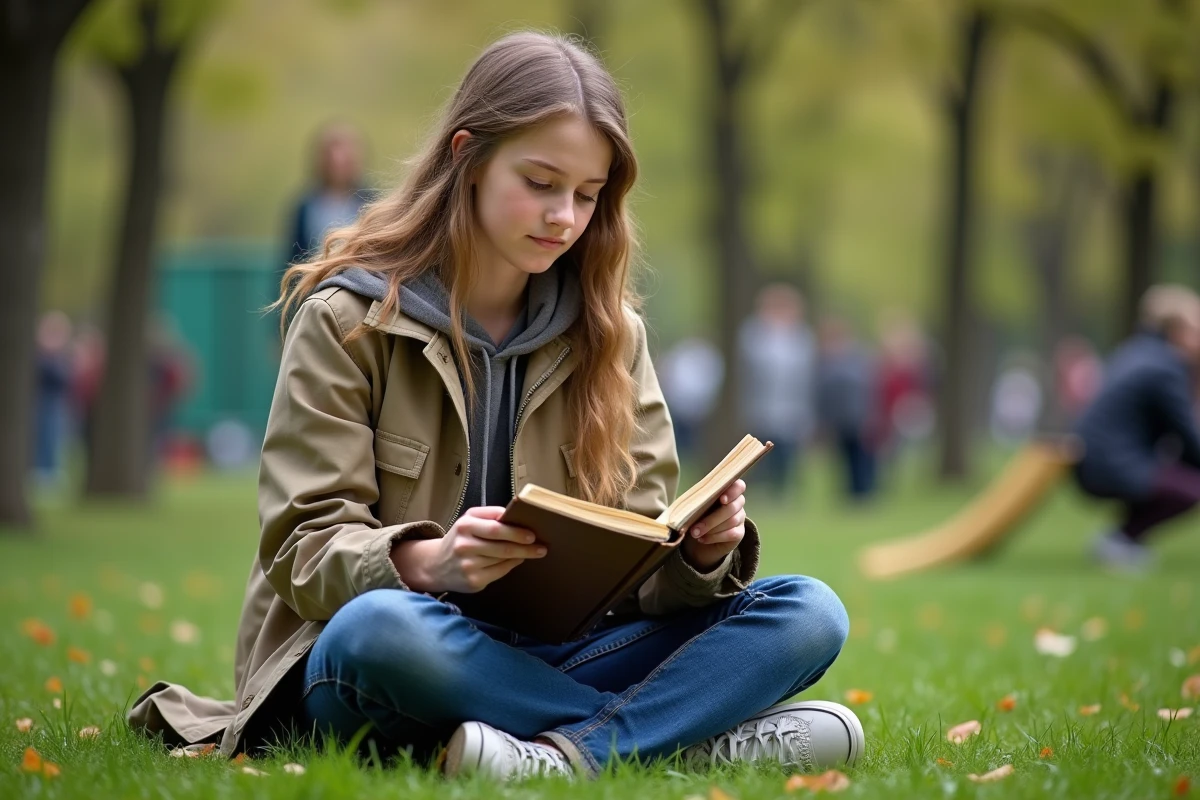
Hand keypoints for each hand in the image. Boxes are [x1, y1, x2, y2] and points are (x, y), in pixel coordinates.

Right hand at [390, 506, 544, 593]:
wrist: (436, 565)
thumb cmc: (460, 538)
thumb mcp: (469, 519)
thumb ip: (490, 514)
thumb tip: (514, 516)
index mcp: (465, 526)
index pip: (496, 529)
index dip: (516, 532)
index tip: (532, 535)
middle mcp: (464, 546)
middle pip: (502, 547)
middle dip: (525, 548)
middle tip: (541, 547)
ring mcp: (468, 566)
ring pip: (503, 560)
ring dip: (520, 556)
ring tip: (533, 552)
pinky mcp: (473, 581)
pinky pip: (500, 572)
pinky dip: (511, 565)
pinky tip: (516, 560)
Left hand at [681, 479, 746, 571]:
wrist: (700, 535)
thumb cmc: (698, 513)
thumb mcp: (697, 504)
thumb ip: (699, 499)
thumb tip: (690, 504)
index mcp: (729, 490)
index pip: (738, 486)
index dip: (732, 492)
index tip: (721, 499)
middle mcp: (738, 502)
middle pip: (732, 507)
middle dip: (712, 519)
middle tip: (695, 528)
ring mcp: (740, 518)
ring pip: (731, 521)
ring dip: (711, 528)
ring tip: (695, 533)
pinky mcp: (739, 533)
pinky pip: (731, 534)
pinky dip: (715, 537)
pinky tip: (703, 538)